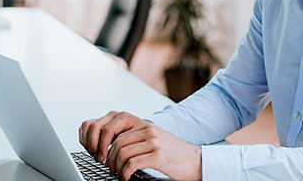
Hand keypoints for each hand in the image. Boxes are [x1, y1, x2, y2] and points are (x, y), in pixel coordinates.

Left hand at [79, 111, 201, 180]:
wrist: (196, 161)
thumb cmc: (175, 154)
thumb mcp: (156, 140)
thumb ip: (139, 139)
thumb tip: (117, 148)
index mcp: (146, 126)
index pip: (118, 133)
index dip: (108, 147)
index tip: (106, 158)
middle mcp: (149, 131)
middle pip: (118, 143)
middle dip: (110, 158)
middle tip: (110, 169)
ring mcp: (154, 143)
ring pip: (123, 153)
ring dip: (117, 167)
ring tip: (119, 174)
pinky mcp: (158, 156)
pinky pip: (132, 164)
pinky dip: (125, 173)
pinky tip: (127, 177)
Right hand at [79, 111, 147, 162]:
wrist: (142, 132)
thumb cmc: (141, 137)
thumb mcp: (139, 141)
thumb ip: (128, 145)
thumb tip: (118, 157)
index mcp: (123, 118)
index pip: (107, 130)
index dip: (102, 145)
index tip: (103, 158)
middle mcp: (112, 116)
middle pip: (94, 127)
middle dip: (93, 145)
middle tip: (98, 158)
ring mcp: (104, 118)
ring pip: (87, 126)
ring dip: (88, 142)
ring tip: (95, 154)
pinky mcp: (98, 122)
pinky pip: (84, 127)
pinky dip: (85, 139)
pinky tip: (92, 148)